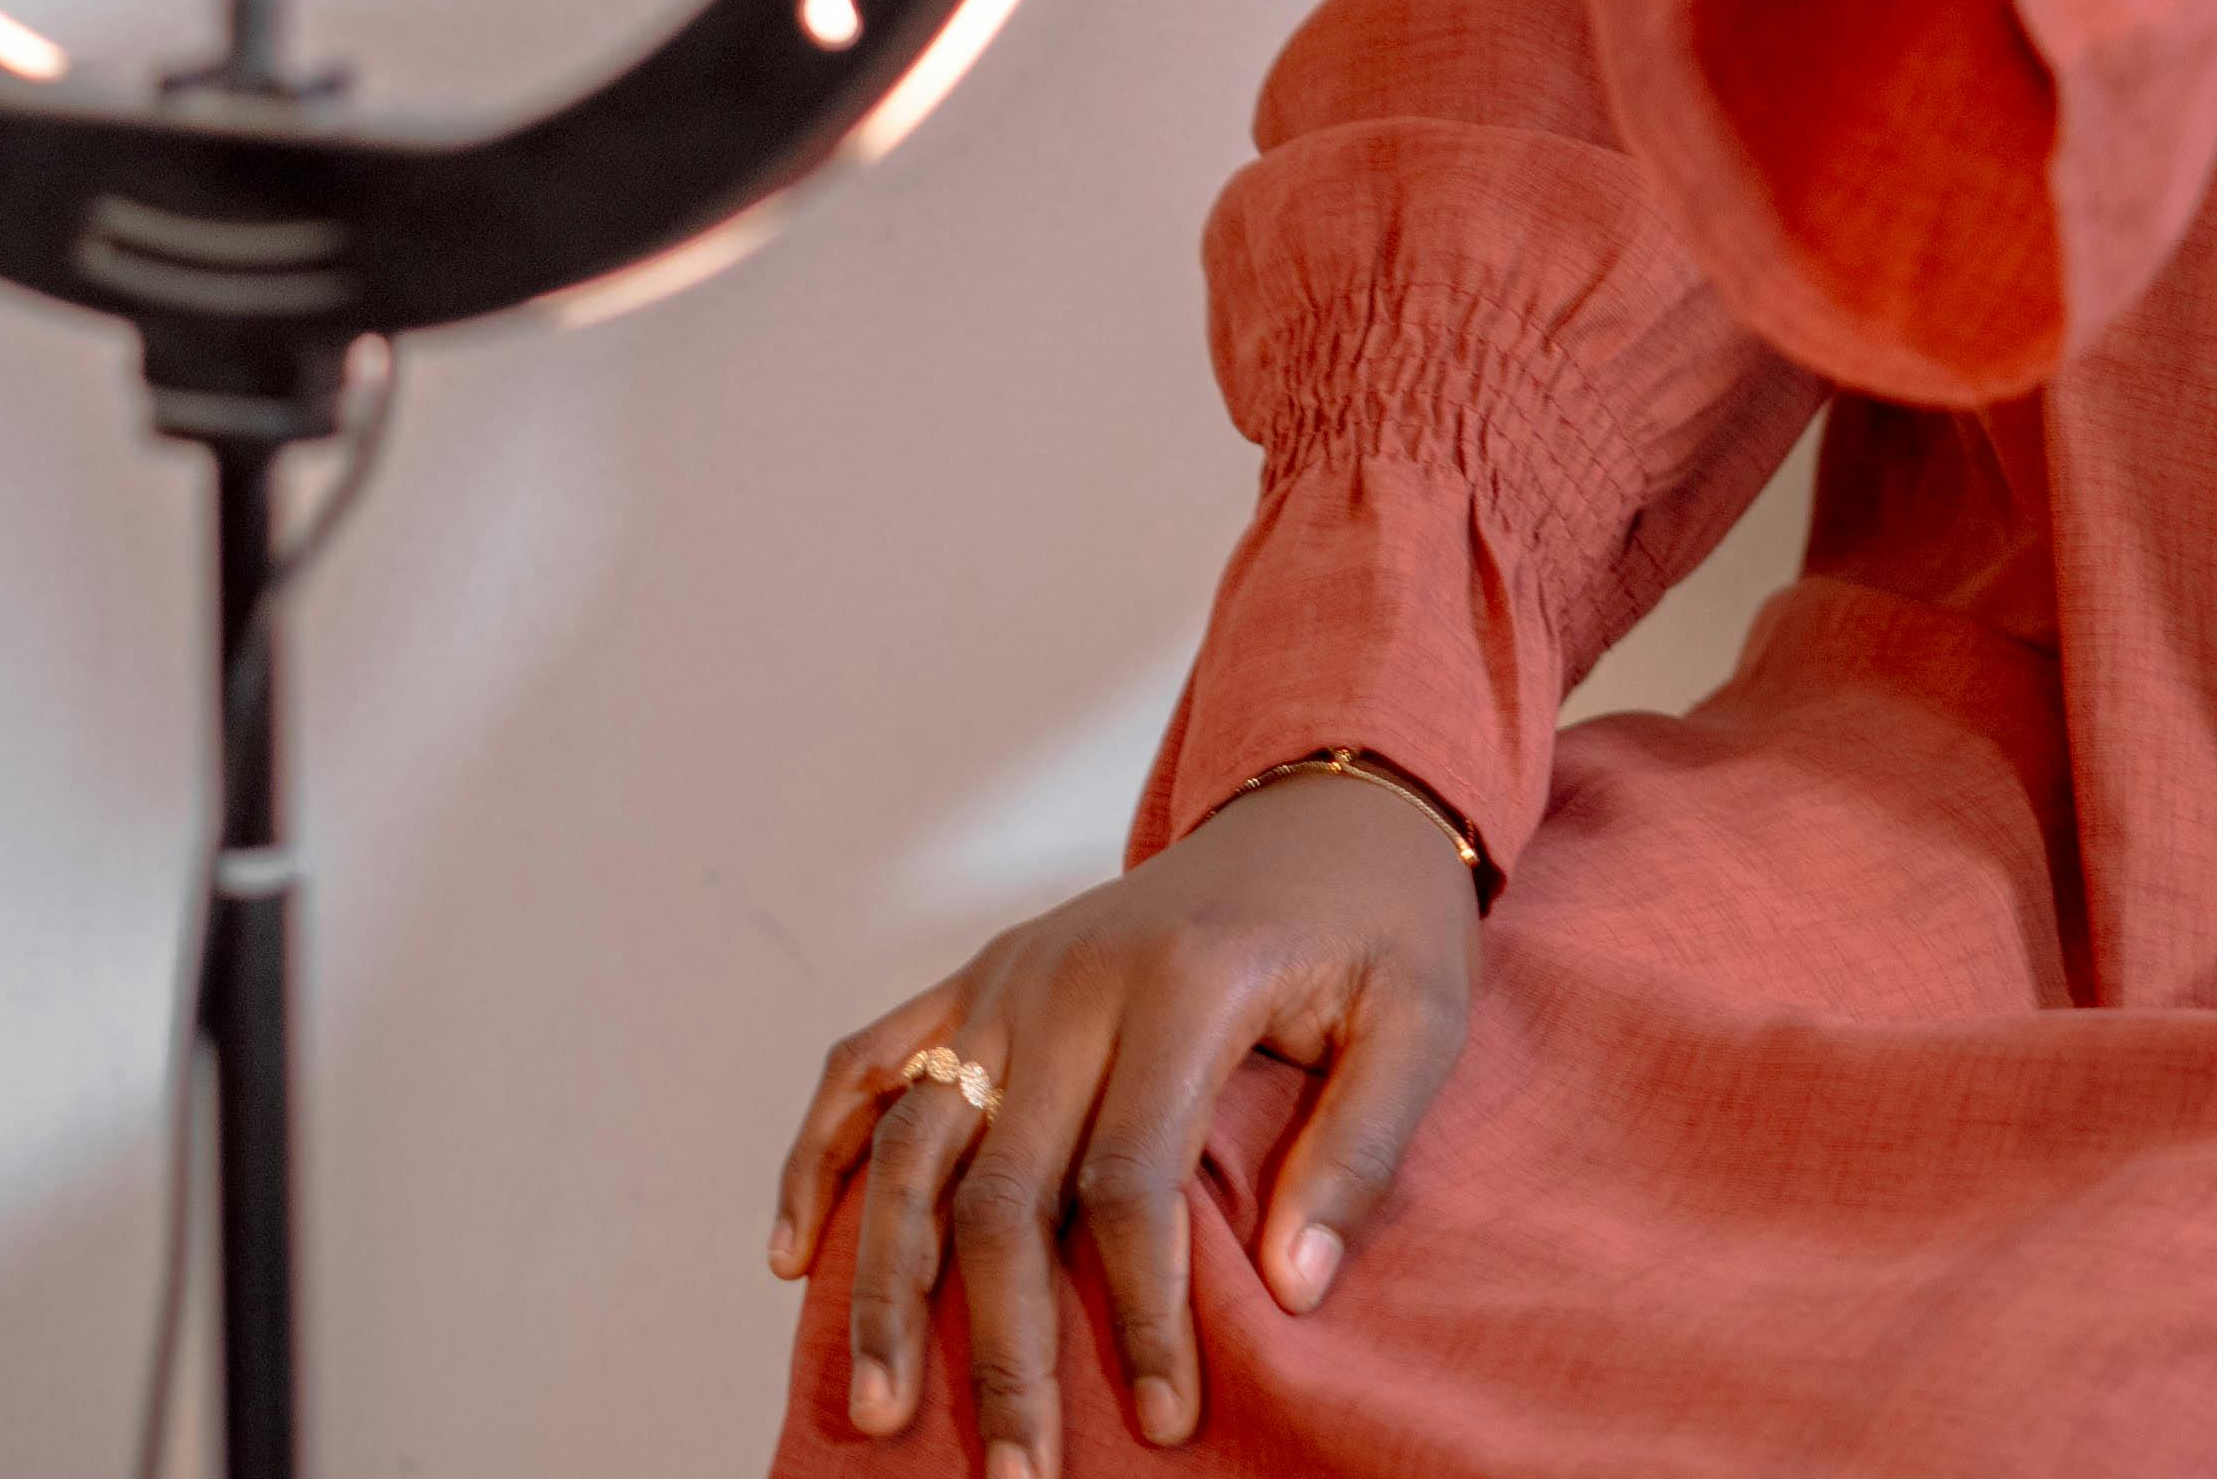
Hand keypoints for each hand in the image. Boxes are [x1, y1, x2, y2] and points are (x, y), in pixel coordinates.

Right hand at [772, 766, 1483, 1472]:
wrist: (1326, 804)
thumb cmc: (1379, 923)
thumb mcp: (1421, 1018)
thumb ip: (1361, 1147)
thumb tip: (1295, 1289)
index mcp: (1184, 984)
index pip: (1132, 1180)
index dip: (1138, 1312)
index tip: (1164, 1419)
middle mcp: (1072, 977)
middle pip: (1004, 1188)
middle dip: (1001, 1345)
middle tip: (1016, 1473)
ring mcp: (1010, 975)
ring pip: (908, 1144)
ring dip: (884, 1287)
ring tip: (877, 1409)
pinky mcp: (979, 975)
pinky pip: (867, 1062)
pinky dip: (817, 1155)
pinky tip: (794, 1255)